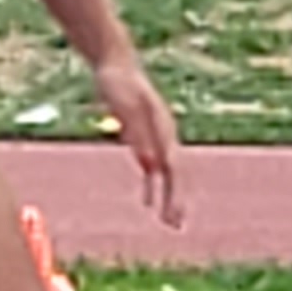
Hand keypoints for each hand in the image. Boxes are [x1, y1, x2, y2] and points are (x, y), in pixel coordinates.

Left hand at [93, 56, 185, 230]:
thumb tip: (147, 163)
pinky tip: (146, 202)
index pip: (172, 162)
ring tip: (170, 223)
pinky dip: (150, 186)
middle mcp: (164, 134)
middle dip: (175, 200)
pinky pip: (151, 168)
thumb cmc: (118, 83)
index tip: (171, 208)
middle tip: (175, 224)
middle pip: (173, 173)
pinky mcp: (144, 139)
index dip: (172, 188)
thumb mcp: (123, 106)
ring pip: (166, 174)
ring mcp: (156, 138)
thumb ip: (135, 132)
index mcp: (162, 125)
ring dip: (168, 198)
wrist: (116, 65)